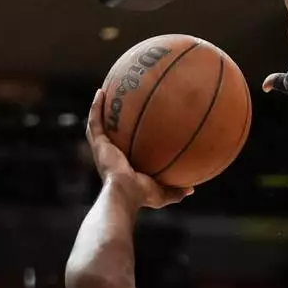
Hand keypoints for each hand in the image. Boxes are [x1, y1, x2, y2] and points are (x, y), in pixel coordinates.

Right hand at [86, 89, 191, 208]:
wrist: (125, 194)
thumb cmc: (142, 195)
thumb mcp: (162, 193)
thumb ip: (176, 190)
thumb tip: (192, 188)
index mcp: (122, 165)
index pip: (125, 148)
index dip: (128, 137)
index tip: (136, 125)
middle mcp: (110, 156)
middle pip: (111, 134)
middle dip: (113, 120)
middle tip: (120, 104)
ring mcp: (102, 149)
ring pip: (99, 125)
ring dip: (100, 109)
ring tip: (105, 92)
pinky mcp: (98, 144)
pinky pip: (95, 121)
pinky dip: (96, 107)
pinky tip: (101, 92)